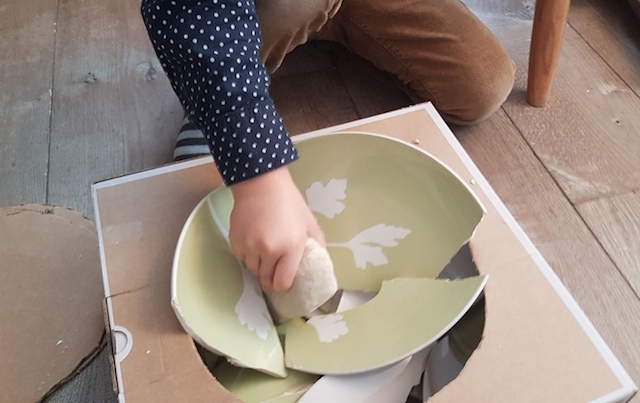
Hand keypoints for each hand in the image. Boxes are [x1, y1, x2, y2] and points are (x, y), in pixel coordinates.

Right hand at [229, 167, 324, 291]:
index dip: (283, 286)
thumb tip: (320, 259)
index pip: (282, 282)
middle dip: (270, 279)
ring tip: (264, 254)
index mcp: (290, 247)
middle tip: (273, 272)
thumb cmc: (288, 202)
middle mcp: (269, 251)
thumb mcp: (308, 221)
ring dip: (258, 267)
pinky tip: (253, 243)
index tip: (283, 283)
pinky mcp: (235, 242)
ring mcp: (250, 247)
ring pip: (252, 270)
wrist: (261, 184)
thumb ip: (317, 243)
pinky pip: (241, 258)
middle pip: (265, 279)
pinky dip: (247, 255)